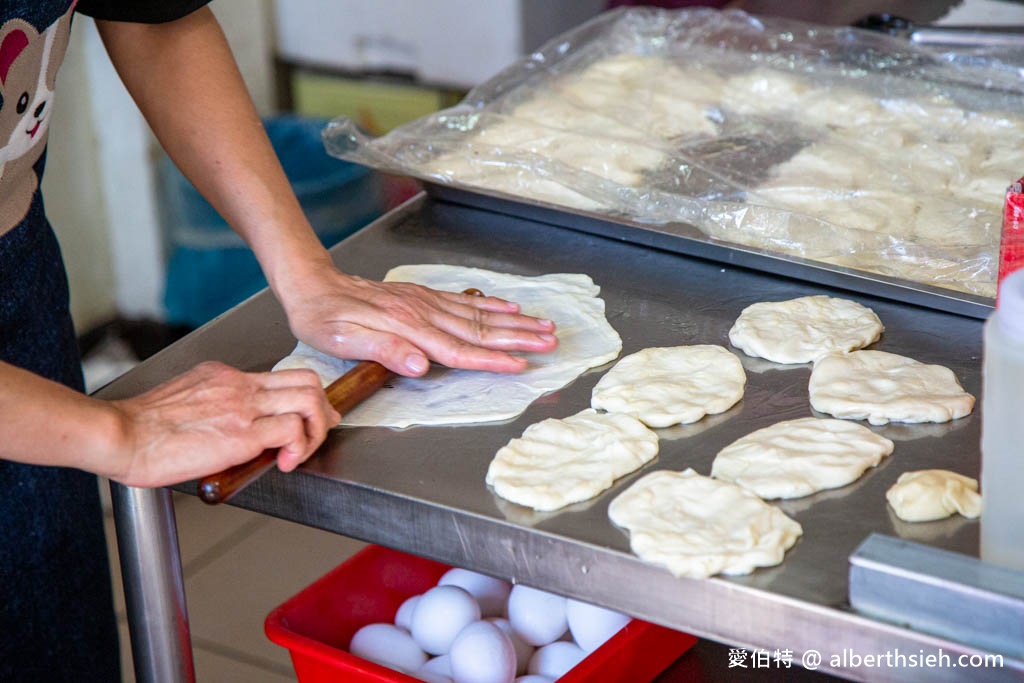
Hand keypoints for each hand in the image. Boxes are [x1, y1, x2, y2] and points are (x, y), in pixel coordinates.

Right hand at [110, 362, 339, 486]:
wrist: (119, 434)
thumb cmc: (141, 429)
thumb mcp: (185, 401)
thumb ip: (215, 406)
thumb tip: (230, 426)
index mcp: (225, 376)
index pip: (280, 376)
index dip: (302, 398)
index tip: (305, 417)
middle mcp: (239, 385)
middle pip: (307, 380)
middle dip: (322, 408)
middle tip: (318, 432)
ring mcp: (243, 406)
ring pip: (310, 399)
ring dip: (317, 429)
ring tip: (301, 451)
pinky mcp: (242, 433)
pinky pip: (292, 429)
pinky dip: (299, 447)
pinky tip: (283, 463)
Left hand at [280, 263, 558, 376]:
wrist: (313, 285)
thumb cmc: (324, 318)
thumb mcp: (342, 340)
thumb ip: (383, 350)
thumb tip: (419, 365)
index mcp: (408, 328)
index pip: (458, 349)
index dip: (491, 360)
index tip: (520, 365)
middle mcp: (424, 313)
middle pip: (480, 329)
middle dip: (518, 338)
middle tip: (551, 342)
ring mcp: (426, 302)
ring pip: (479, 314)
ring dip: (513, 322)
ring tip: (543, 325)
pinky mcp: (423, 297)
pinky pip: (465, 301)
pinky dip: (491, 304)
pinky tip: (508, 307)